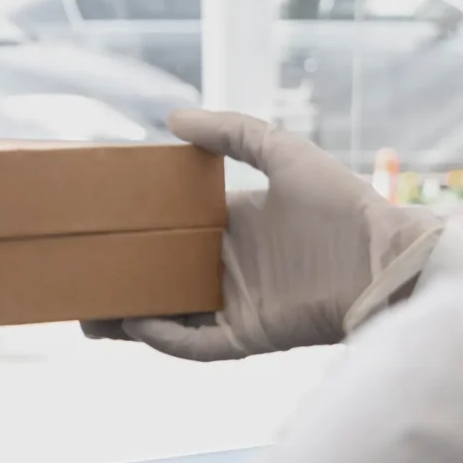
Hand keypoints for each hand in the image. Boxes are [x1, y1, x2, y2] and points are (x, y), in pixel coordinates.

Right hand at [93, 108, 449, 360]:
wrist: (385, 258)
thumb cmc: (342, 204)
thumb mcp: (282, 150)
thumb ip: (231, 131)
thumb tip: (172, 119)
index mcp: (235, 227)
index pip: (173, 232)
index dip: (137, 232)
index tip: (99, 226)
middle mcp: (230, 269)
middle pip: (160, 278)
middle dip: (119, 282)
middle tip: (78, 277)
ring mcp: (236, 305)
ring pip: (167, 316)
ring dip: (128, 316)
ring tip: (87, 313)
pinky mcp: (247, 337)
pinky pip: (194, 344)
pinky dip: (163, 338)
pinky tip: (133, 325)